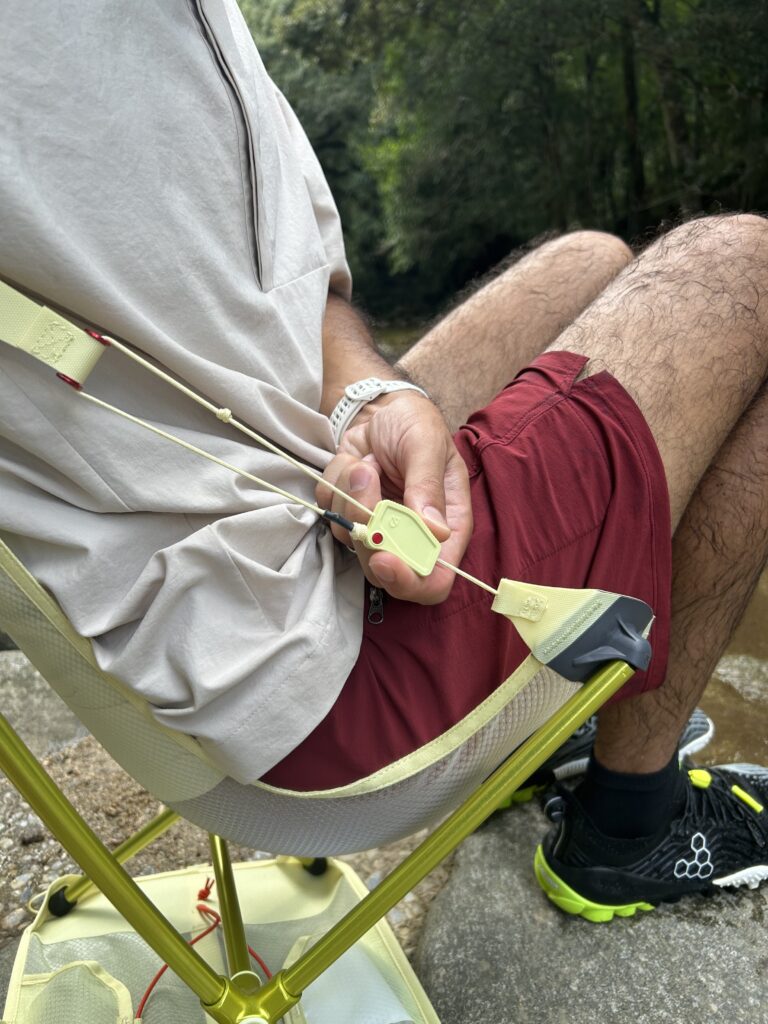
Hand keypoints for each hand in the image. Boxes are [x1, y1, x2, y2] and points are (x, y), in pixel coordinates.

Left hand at [316, 392, 472, 603]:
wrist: (381, 408)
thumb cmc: (414, 424)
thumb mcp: (426, 444)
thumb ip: (427, 485)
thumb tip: (436, 531)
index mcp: (446, 526)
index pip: (433, 580)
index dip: (408, 581)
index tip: (383, 558)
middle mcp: (412, 536)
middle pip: (385, 572)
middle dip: (367, 534)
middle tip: (366, 483)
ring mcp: (378, 527)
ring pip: (352, 542)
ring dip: (351, 498)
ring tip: (366, 463)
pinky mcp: (350, 514)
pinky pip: (330, 517)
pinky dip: (335, 487)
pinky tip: (353, 463)